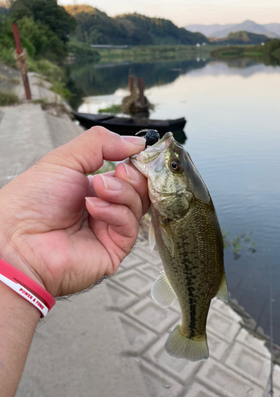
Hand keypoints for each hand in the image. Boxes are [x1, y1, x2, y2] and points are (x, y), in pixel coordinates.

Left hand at [0, 126, 148, 296]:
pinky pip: (130, 226)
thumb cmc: (31, 201)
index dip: (136, 163)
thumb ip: (101, 144)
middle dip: (132, 176)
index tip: (138, 151)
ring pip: (138, 206)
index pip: (128, 174)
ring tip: (98, 189)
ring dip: (122, 192)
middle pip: (139, 190)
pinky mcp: (114, 249)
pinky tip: (94, 208)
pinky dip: (115, 213)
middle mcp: (104, 209)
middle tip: (119, 170)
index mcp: (93, 188)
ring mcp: (110, 230)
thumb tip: (135, 142)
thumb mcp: (66, 159)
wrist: (18, 237)